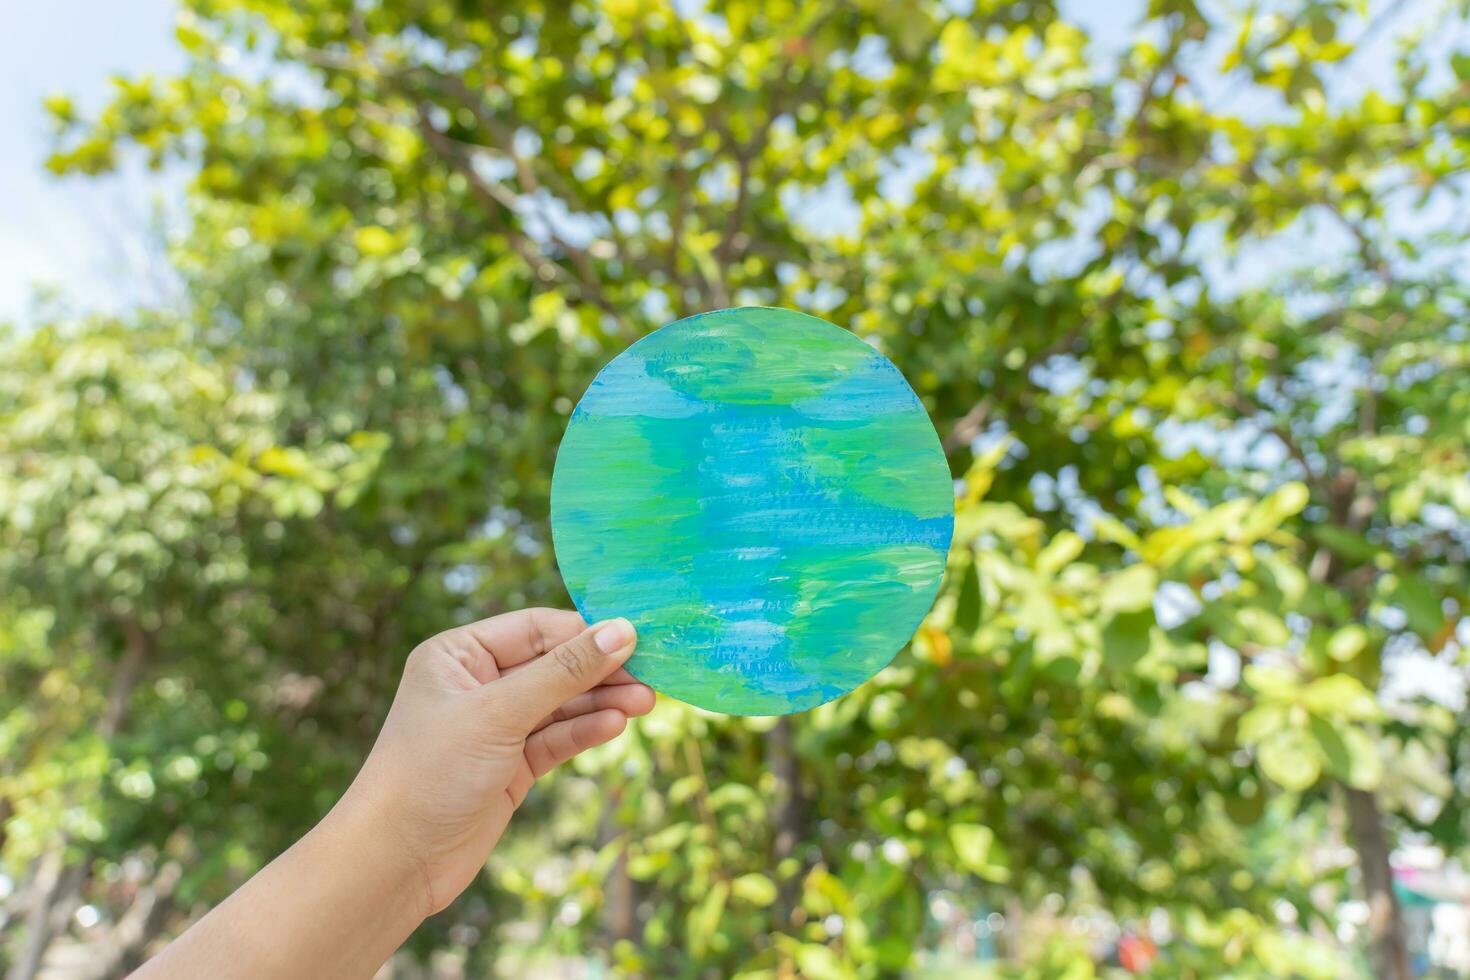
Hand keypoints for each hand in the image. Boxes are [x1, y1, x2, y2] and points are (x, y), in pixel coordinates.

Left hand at [338, 609, 651, 916]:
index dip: (586, 632)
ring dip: (601, 701)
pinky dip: (585, 730)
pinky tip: (615, 724)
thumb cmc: (430, 772)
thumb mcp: (499, 713)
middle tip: (652, 676)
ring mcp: (495, 726)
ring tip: (645, 702)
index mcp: (459, 654)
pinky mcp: (509, 765)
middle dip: (600, 670)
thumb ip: (563, 672)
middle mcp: (476, 683)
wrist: (395, 861)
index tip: (637, 637)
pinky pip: (556, 737)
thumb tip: (622, 631)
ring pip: (560, 703)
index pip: (536, 628)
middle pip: (554, 664)